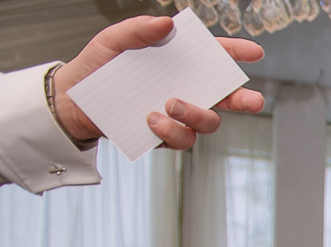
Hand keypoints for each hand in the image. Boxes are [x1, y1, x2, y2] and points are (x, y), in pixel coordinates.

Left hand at [51, 16, 264, 146]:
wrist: (74, 102)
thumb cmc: (97, 67)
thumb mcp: (113, 41)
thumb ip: (139, 30)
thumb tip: (167, 24)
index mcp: (179, 62)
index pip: (214, 56)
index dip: (237, 53)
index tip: (255, 53)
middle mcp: (186, 89)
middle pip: (225, 96)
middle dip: (244, 99)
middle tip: (253, 101)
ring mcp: (179, 115)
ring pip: (208, 122)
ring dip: (197, 114)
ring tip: (171, 104)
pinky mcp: (166, 136)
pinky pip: (183, 139)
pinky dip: (171, 130)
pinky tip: (152, 120)